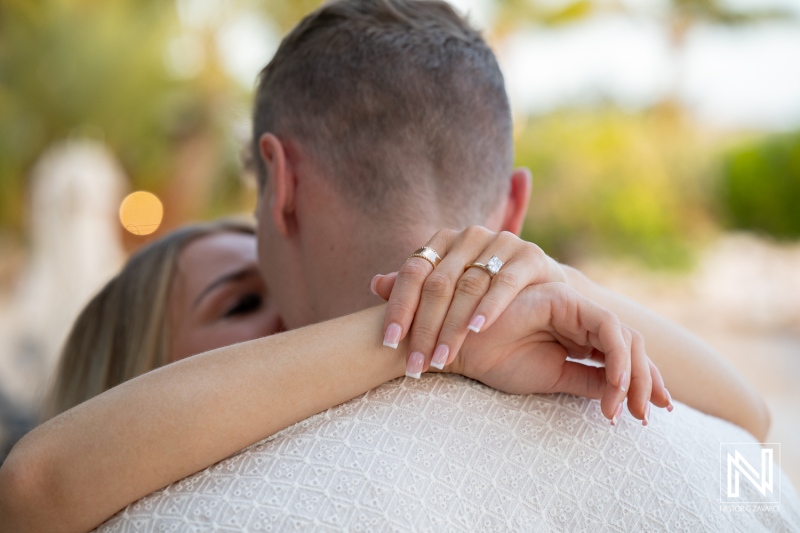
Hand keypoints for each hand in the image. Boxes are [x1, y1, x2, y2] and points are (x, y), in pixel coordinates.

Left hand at [373, 226, 564, 373]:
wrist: (544, 291)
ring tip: (441, 358)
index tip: (389, 343)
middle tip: (415, 364)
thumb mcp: (449, 291)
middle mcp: (470, 236)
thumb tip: (375, 285)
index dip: (399, 308)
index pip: (413, 272)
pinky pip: (506, 282)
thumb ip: (415, 288)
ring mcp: (502, 242)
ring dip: (453, 327)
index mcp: (444, 241)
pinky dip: (490, 307)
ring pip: (469, 286)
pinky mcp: (530, 255)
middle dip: (424, 328)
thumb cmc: (486, 293)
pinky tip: (477, 330)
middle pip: (438, 283)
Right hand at [451, 282, 670, 423]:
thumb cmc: (496, 361)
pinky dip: (616, 357)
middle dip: (644, 381)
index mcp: (578, 334)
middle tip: (643, 415)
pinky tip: (612, 385)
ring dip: (632, 374)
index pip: (621, 354)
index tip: (648, 415)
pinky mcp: (565, 299)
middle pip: (632, 343)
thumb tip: (625, 396)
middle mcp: (580, 317)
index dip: (641, 382)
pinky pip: (607, 326)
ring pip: (625, 335)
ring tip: (622, 408)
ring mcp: (574, 305)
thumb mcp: (553, 378)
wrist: (459, 348)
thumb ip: (589, 381)